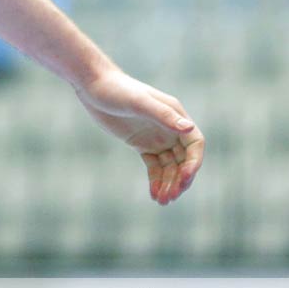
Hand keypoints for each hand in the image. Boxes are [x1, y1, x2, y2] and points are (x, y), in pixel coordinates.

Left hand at [74, 69, 204, 204]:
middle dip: (180, 179)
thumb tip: (189, 128)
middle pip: (184, 160)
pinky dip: (156, 181)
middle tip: (171, 196)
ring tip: (162, 201)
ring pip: (169, 166)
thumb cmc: (117, 89)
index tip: (184, 178)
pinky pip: (154, 167)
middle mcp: (169, 128)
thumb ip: (163, 115)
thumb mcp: (139, 102)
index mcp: (175, 115)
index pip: (194, 144)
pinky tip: (154, 195)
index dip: (194, 163)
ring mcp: (156, 137)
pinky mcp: (142, 144)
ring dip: (168, 184)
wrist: (93, 86)